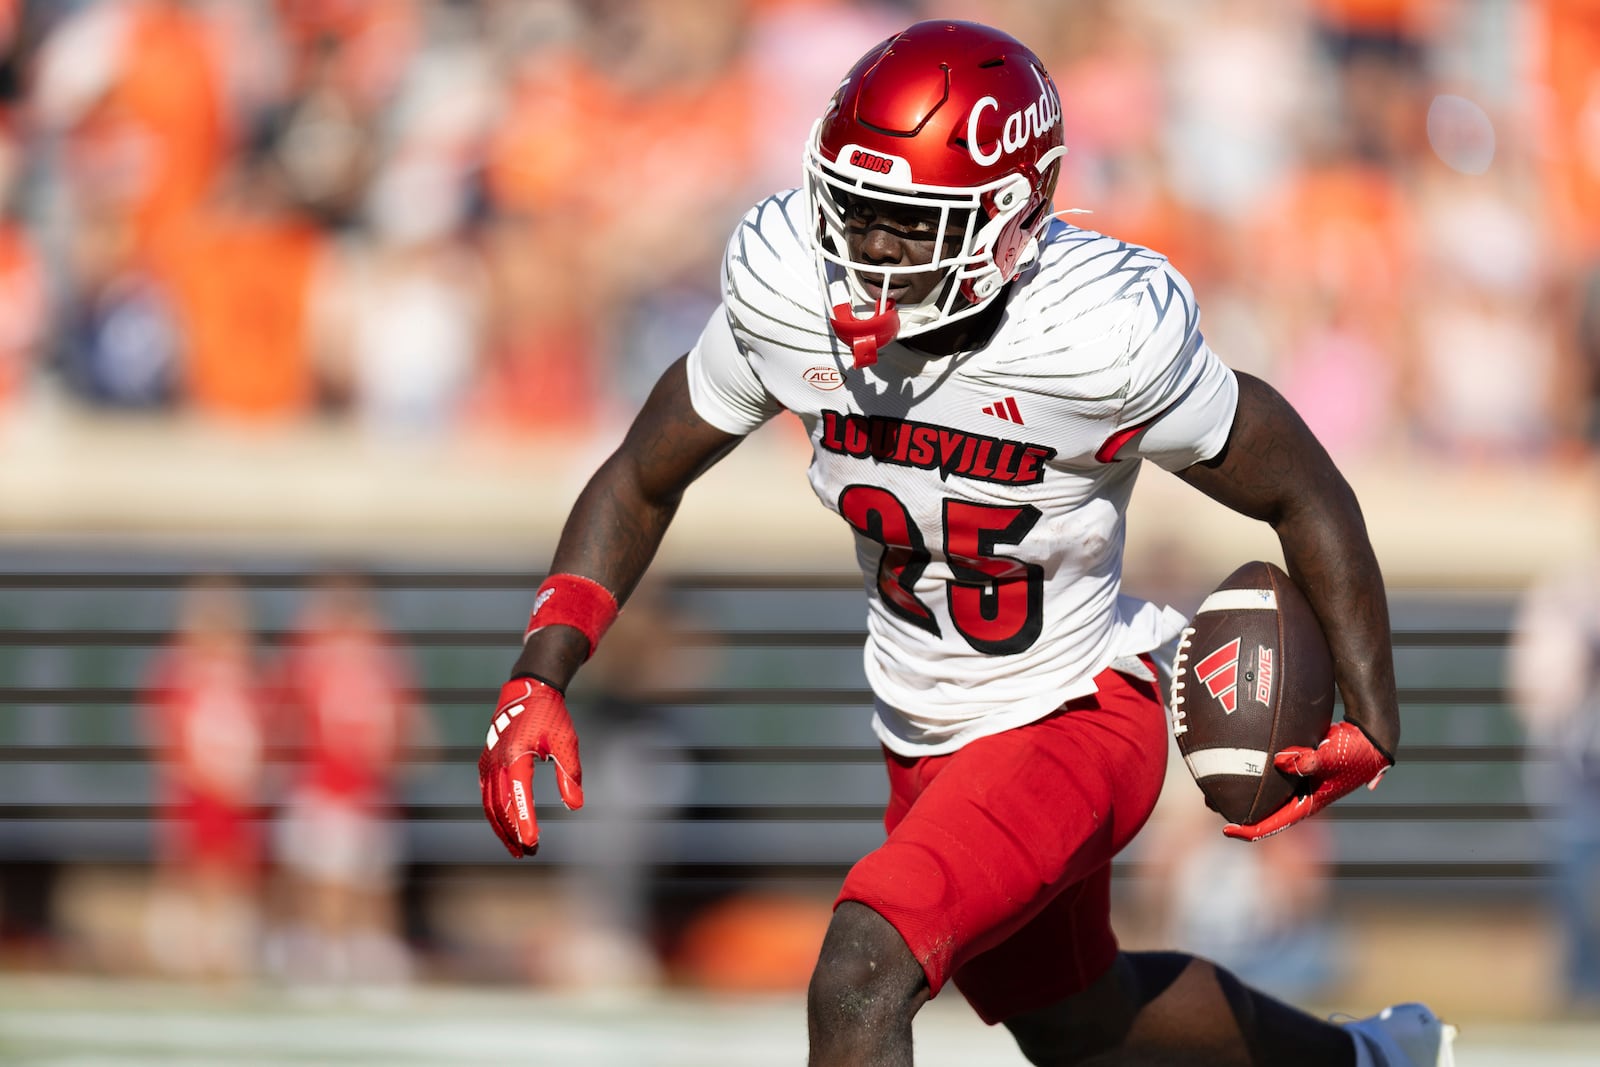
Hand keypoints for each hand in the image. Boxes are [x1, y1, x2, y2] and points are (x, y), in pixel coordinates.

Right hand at [478, 677, 582, 856]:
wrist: (528, 691)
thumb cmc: (550, 716)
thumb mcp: (566, 743)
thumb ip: (570, 775)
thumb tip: (575, 806)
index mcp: (516, 756)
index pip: (520, 797)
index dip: (525, 822)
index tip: (533, 843)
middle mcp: (497, 761)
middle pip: (499, 807)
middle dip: (512, 833)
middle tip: (528, 853)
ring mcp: (488, 762)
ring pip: (489, 804)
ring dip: (502, 828)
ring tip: (517, 848)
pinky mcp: (485, 762)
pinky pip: (486, 793)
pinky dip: (494, 813)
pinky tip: (505, 827)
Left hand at [1223, 721, 1390, 841]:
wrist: (1371, 740)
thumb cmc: (1353, 751)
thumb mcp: (1331, 755)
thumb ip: (1308, 759)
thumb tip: (1281, 761)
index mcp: (1309, 804)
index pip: (1275, 823)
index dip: (1250, 830)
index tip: (1227, 830)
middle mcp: (1303, 799)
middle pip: (1267, 813)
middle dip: (1240, 813)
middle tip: (1209, 805)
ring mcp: (1302, 788)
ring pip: (1268, 798)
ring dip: (1245, 796)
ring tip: (1215, 790)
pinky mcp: (1301, 774)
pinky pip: (1274, 782)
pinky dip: (1256, 779)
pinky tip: (1236, 766)